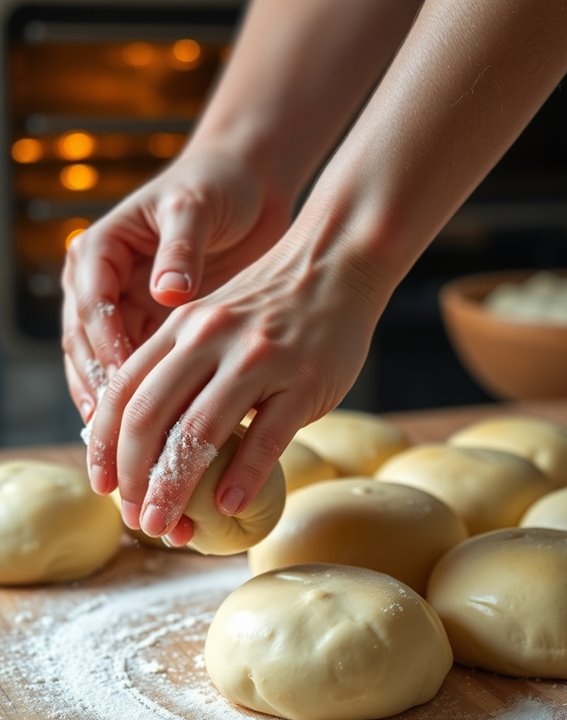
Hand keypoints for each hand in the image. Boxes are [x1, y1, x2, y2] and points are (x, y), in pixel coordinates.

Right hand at [61, 145, 292, 419]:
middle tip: (118, 435)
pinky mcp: (147, 329)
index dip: (106, 349)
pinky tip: (155, 436)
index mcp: (99, 252)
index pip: (92, 309)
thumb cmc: (216, 188)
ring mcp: (121, 311)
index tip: (126, 387)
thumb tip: (168, 292)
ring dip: (113, 410)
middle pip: (86, 349)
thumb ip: (181, 248)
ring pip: (103, 370)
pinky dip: (141, 406)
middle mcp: (99, 285)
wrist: (243, 189)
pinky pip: (136, 374)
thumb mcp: (194, 209)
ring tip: (129, 447)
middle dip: (100, 393)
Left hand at [85, 224, 384, 544]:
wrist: (336, 265)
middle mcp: (207, 340)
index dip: (104, 446)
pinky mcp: (302, 381)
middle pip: (149, 417)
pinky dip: (242, 476)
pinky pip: (265, 437)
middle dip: (133, 478)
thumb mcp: (211, 322)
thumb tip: (148, 438)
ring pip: (199, 433)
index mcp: (179, 329)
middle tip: (138, 520)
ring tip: (170, 529)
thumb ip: (180, 367)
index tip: (103, 487)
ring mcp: (256, 360)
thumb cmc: (272, 307)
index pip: (122, 393)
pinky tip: (228, 506)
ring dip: (176, 488)